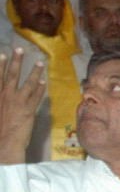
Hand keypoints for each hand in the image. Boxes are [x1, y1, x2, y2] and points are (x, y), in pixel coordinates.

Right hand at [0, 49, 46, 163]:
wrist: (3, 142)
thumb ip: (0, 100)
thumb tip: (2, 94)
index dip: (0, 65)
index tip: (3, 54)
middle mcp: (6, 96)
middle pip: (12, 75)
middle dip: (16, 61)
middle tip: (20, 49)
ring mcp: (18, 102)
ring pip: (28, 83)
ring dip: (35, 72)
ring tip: (40, 63)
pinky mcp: (29, 110)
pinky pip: (36, 97)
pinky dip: (40, 89)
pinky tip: (44, 82)